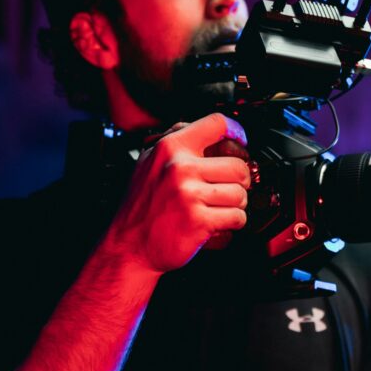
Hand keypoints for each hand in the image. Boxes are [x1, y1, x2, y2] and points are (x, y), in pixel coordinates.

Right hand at [100, 113, 250, 274]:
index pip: (216, 124)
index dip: (236, 132)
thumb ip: (177, 142)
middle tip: (229, 188)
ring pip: (240, 193)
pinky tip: (218, 222)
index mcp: (170, 148)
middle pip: (238, 165)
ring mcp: (190, 194)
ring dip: (236, 204)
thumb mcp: (149, 162)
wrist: (129, 245)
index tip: (241, 142)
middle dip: (240, 181)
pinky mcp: (199, 220)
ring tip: (220, 207)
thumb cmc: (141, 206)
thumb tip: (212, 131)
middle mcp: (180, 168)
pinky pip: (237, 217)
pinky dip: (233, 222)